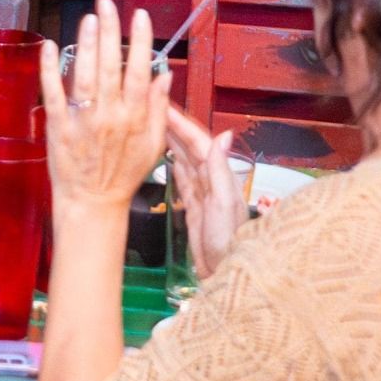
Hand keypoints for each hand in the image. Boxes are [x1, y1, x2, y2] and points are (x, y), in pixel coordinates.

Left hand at [42, 1, 168, 216]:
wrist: (93, 203)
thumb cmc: (124, 175)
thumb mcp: (153, 145)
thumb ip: (158, 109)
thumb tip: (164, 75)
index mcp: (135, 118)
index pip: (139, 72)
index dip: (140, 42)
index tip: (140, 17)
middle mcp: (110, 115)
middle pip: (111, 66)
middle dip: (110, 31)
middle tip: (107, 4)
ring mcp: (83, 120)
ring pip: (85, 75)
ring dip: (86, 44)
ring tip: (88, 18)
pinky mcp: (59, 126)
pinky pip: (54, 93)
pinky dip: (50, 69)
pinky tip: (50, 46)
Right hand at [164, 105, 248, 280]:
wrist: (226, 274)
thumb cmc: (229, 242)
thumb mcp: (224, 204)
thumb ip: (221, 169)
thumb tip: (222, 135)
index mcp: (220, 177)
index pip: (199, 142)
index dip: (181, 123)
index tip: (163, 106)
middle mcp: (212, 181)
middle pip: (190, 147)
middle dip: (173, 127)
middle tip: (152, 109)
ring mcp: (202, 194)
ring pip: (184, 160)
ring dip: (170, 141)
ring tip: (153, 124)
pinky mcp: (193, 208)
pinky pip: (181, 179)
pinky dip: (172, 164)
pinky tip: (164, 155)